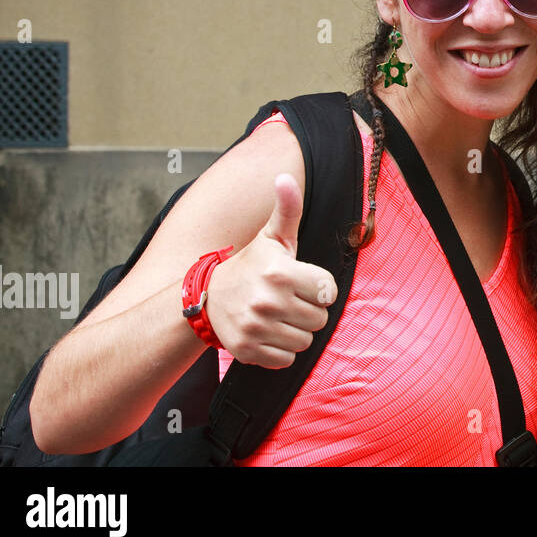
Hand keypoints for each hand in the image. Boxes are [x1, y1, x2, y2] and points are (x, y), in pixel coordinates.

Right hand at [203, 173, 337, 367]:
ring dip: (296, 331)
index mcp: (280, 272)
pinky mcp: (248, 351)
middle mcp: (268, 301)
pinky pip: (287, 359)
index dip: (318, 287)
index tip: (301, 282)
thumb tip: (285, 177)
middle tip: (288, 300)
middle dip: (308, 310)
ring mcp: (256, 328)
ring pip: (305, 341)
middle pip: (320, 318)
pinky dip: (281, 350)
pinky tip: (268, 333)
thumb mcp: (272, 237)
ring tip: (278, 316)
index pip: (329, 291)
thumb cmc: (251, 265)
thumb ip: (287, 208)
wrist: (208, 298)